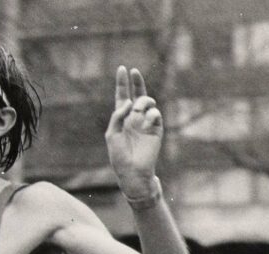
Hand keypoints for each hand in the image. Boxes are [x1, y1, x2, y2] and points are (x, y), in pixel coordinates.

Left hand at [105, 66, 162, 196]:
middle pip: (137, 95)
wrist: (132, 171)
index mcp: (122, 119)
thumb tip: (129, 102)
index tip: (123, 68)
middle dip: (136, 82)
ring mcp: (146, 122)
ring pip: (148, 102)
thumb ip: (118, 116)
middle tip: (134, 72)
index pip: (122, 97)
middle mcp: (134, 118)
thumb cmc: (119, 155)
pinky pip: (156, 114)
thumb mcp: (112, 134)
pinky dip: (150, 115)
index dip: (122, 83)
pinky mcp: (156, 129)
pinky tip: (146, 122)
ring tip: (138, 110)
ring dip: (142, 102)